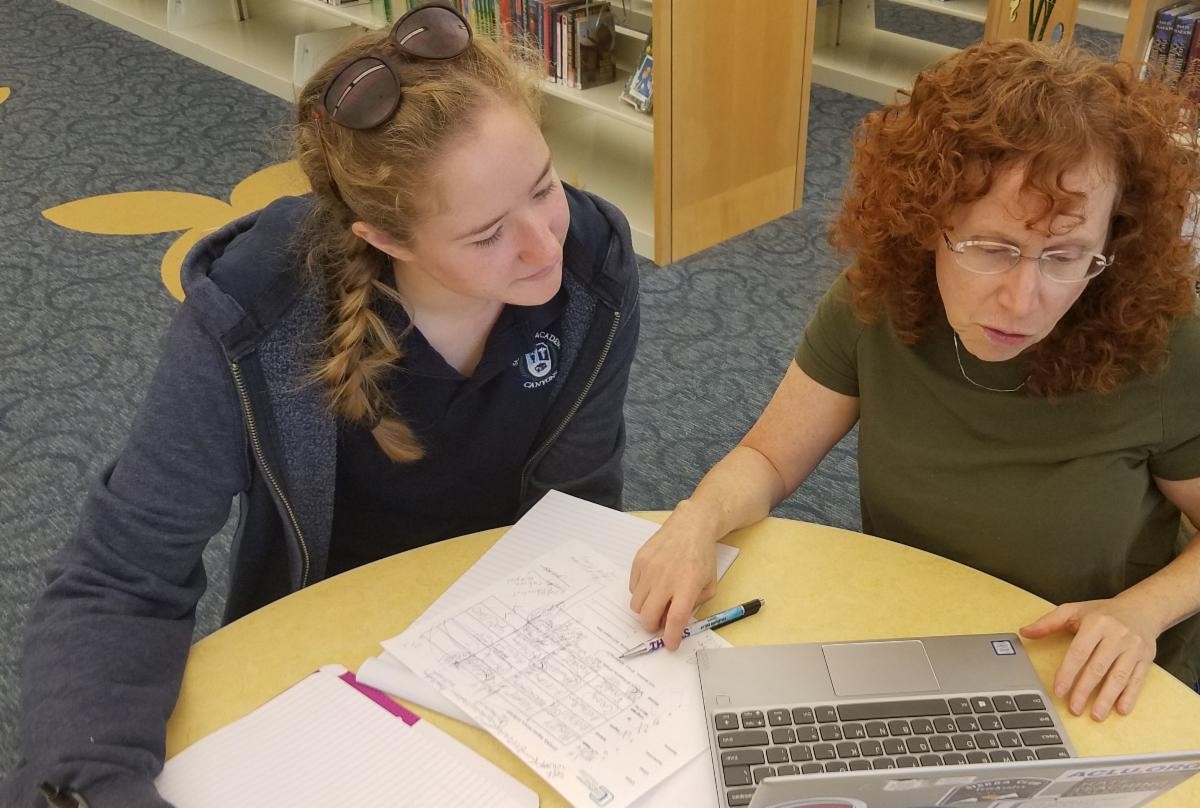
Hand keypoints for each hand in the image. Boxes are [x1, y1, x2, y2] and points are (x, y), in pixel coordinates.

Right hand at [628, 506, 718, 650]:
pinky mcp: (639, 560)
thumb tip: (674, 623)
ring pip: (637, 605)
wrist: (690, 526)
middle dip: (652, 627)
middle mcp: (665, 578)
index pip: (675, 618)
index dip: (671, 636)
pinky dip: (642, 593)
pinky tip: (653, 584)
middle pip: (648, 615)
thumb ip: (693, 606)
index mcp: (687, 585)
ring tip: (657, 601)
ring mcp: (649, 568)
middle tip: (659, 625)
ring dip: (646, 610)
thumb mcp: (709, 585)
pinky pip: (633, 588)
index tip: (670, 645)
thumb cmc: (702, 557)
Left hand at [1020, 598, 1160, 719]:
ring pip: (1119, 676)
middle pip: (1098, 667)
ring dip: (1107, 698)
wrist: (1142, 608)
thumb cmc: (1102, 613)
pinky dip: (1130, 696)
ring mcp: (1134, 648)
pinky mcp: (1147, 658)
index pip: (1079, 652)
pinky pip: (1138, 679)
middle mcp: (1117, 635)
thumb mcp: (1074, 611)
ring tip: (1096, 715)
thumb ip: (1048, 622)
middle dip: (1085, 690)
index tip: (1059, 690)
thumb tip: (1024, 632)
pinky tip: (1121, 709)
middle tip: (1074, 709)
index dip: (1068, 672)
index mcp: (1096, 623)